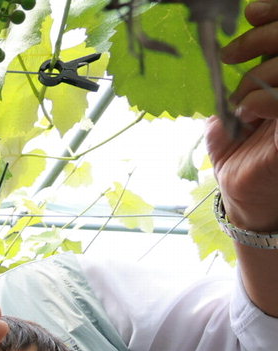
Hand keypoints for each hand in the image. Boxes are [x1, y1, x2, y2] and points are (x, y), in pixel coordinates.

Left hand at [211, 0, 277, 231]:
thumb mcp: (227, 106)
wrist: (240, 190)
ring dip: (262, 74)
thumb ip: (230, 79)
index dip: (274, 14)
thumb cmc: (237, 147)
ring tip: (239, 99)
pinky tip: (247, 109)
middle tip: (229, 56)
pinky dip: (268, 99)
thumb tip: (220, 47)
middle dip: (262, 38)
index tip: (250, 13)